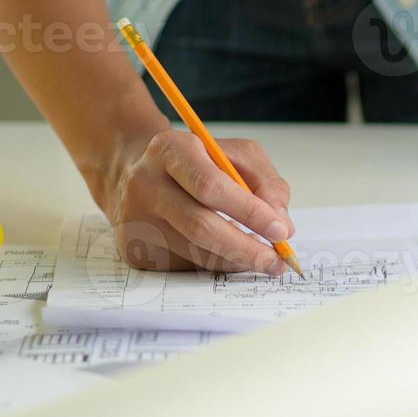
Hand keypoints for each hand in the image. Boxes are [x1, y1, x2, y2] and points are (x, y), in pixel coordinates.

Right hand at [89, 126, 294, 273]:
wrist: (136, 172)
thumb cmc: (195, 162)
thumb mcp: (235, 154)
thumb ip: (265, 182)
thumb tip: (282, 224)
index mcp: (169, 150)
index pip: (210, 185)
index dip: (248, 211)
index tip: (280, 230)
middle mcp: (145, 184)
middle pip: (200, 225)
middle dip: (246, 248)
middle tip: (277, 261)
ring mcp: (135, 219)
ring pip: (195, 252)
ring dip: (235, 260)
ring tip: (261, 258)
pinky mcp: (135, 249)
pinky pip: (186, 266)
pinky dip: (216, 265)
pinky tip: (229, 255)